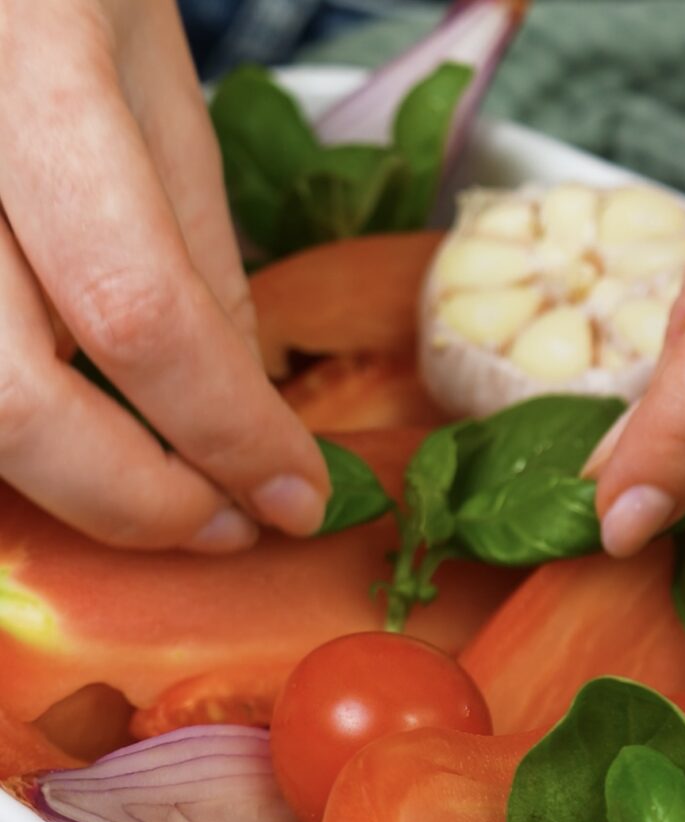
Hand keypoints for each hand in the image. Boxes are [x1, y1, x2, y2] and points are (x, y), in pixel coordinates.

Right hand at [0, 0, 327, 551]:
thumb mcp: (159, 107)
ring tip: (164, 494)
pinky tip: (85, 443)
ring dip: (74, 491)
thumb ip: (199, 265)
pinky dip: (24, 442)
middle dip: (139, 500)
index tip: (298, 494)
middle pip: (10, 402)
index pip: (139, 309)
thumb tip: (247, 420)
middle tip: (227, 522)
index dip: (229, 431)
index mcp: (29, 79)